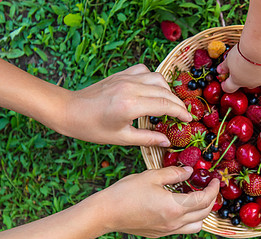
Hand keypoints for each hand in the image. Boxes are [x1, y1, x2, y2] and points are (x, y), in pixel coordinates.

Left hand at [65, 64, 191, 145]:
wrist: (69, 110)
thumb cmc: (92, 128)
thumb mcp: (121, 138)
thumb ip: (147, 139)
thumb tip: (167, 141)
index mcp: (130, 106)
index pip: (164, 105)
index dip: (180, 112)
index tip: (189, 120)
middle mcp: (130, 88)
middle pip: (164, 92)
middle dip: (177, 104)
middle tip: (183, 115)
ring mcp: (125, 78)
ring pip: (157, 78)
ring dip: (167, 91)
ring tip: (169, 104)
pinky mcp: (121, 74)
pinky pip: (145, 71)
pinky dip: (153, 79)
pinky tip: (152, 90)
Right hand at [96, 166, 219, 237]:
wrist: (105, 214)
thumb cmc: (126, 192)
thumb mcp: (152, 176)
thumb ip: (174, 173)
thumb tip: (190, 171)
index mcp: (175, 207)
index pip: (204, 199)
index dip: (213, 188)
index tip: (216, 180)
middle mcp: (175, 223)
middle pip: (204, 213)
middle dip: (211, 199)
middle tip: (210, 187)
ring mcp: (167, 231)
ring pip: (196, 225)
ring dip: (203, 212)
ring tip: (199, 199)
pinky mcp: (160, 234)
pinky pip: (183, 229)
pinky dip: (191, 219)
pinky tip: (183, 208)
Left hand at [217, 45, 260, 92]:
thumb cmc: (242, 54)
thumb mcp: (229, 58)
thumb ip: (224, 66)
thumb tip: (218, 71)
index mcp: (237, 80)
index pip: (228, 88)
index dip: (226, 85)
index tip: (224, 83)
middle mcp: (251, 83)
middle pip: (246, 83)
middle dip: (244, 77)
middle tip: (244, 66)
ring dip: (259, 72)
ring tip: (260, 59)